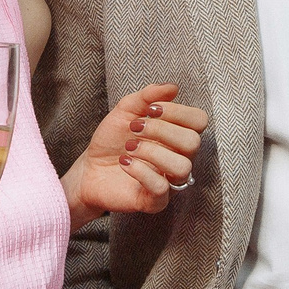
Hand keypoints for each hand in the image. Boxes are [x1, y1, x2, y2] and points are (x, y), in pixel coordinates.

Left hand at [64, 84, 205, 229]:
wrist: (89, 169)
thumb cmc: (111, 140)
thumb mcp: (125, 111)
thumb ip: (147, 96)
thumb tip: (173, 87)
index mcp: (177, 135)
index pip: (199, 121)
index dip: (178, 112)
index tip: (151, 110)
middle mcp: (178, 157)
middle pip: (193, 142)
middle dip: (162, 130)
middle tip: (135, 128)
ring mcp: (169, 180)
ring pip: (183, 167)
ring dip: (152, 151)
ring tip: (129, 147)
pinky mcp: (155, 201)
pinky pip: (162, 187)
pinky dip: (140, 170)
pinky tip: (125, 163)